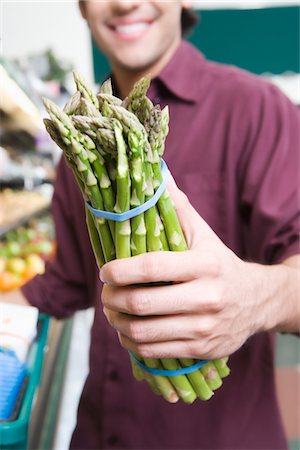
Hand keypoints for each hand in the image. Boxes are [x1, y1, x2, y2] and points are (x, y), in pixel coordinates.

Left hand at [100, 178, 295, 358]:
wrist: (255, 301)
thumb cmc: (220, 264)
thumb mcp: (204, 235)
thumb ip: (179, 209)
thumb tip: (159, 176)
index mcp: (205, 265)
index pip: (153, 267)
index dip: (121, 270)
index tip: (105, 270)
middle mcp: (207, 297)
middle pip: (142, 303)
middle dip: (112, 299)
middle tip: (105, 292)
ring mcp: (204, 327)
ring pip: (144, 332)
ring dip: (116, 322)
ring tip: (111, 311)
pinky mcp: (201, 349)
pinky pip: (154, 351)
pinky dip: (131, 343)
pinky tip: (127, 331)